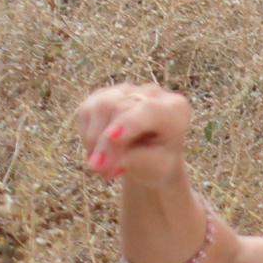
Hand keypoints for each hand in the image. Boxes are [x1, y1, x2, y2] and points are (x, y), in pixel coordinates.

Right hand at [77, 83, 192, 193]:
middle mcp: (151, 93)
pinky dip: (88, 137)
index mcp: (175, 109)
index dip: (129, 122)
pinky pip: (86, 112)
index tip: (112, 137)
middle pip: (120, 109)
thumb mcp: (155, 167)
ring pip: (100, 107)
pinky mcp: (103, 95)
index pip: (150, 110)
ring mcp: (126, 90)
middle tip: (100, 172)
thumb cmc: (157, 163)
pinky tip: (97, 154)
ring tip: (101, 168)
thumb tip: (102, 162)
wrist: (150, 158)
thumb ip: (134, 160)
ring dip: (95, 141)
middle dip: (107, 144)